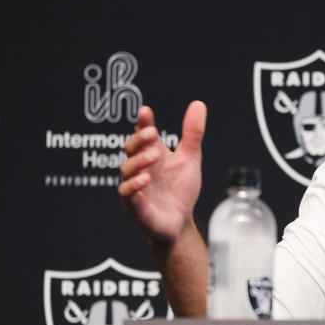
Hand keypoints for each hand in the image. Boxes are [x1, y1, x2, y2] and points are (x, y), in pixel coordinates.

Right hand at [118, 101, 206, 244]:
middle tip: (151, 134)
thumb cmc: (180, 188)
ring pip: (127, 170)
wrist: (181, 221)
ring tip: (154, 156)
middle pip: (130, 149)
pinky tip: (145, 179)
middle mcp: (141, 168)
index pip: (143, 134)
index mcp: (153, 154)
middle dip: (138, 140)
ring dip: (138, 161)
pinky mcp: (136, 207)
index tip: (146, 111)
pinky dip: (134, 186)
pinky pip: (128, 195)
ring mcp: (136, 187)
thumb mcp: (190, 158)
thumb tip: (198, 104)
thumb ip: (192, 133)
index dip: (143, 122)